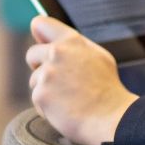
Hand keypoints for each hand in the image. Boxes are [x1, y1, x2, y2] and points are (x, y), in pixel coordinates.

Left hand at [26, 16, 136, 144]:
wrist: (112, 119)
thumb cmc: (107, 90)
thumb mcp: (97, 57)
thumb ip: (73, 45)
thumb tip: (47, 37)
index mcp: (72, 41)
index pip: (41, 24)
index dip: (40, 35)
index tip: (42, 44)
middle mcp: (57, 53)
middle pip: (32, 55)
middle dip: (41, 67)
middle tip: (62, 82)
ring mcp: (47, 74)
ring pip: (34, 80)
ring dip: (46, 90)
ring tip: (69, 99)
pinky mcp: (41, 95)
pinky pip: (37, 99)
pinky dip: (47, 107)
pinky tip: (65, 111)